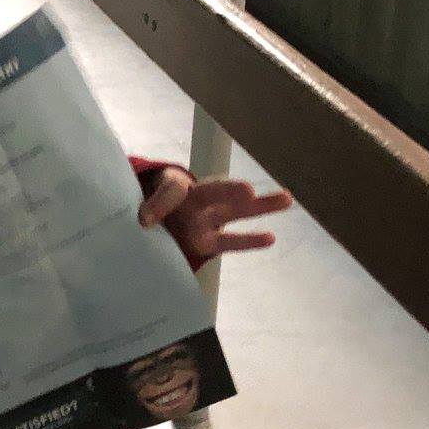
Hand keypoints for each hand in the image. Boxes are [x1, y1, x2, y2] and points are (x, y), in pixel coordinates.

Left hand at [139, 168, 292, 263]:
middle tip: (247, 191)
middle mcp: (195, 200)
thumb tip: (144, 220)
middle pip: (216, 192)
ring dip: (260, 206)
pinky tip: (271, 237)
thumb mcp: (142, 200)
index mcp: (176, 186)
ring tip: (287, 198)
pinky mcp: (208, 243)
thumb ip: (149, 206)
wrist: (152, 222)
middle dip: (230, 192)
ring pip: (236, 211)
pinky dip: (250, 240)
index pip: (171, 188)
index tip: (145, 219)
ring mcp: (206, 220)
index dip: (161, 201)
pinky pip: (231, 242)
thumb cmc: (150, 204)